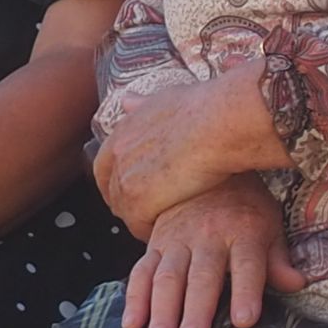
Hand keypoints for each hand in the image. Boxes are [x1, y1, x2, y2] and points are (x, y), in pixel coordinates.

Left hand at [94, 72, 281, 238]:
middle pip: (112, 191)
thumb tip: (128, 101)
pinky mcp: (138, 202)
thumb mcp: (168, 98)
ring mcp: (125, 179)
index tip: (138, 188)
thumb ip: (144, 105)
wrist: (221, 122)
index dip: (121, 180)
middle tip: (151, 208)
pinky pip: (138, 225)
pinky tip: (168, 229)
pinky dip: (150, 230)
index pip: (107, 165)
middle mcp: (118, 154)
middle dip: (128, 202)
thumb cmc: (206, 107)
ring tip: (163, 222)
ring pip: (125, 210)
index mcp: (124, 130)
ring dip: (141, 217)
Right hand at [123, 175, 303, 327]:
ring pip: (168, 276)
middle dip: (196, 309)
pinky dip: (134, 298)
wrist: (206, 165)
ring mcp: (178, 240)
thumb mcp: (269, 225)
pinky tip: (131, 324)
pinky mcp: (154, 243)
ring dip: (162, 309)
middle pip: (203, 275)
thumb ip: (278, 259)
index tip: (244, 320)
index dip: (246, 292)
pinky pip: (141, 271)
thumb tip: (298, 283)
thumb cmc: (244, 206)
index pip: (248, 265)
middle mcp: (209, 236)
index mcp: (244, 232)